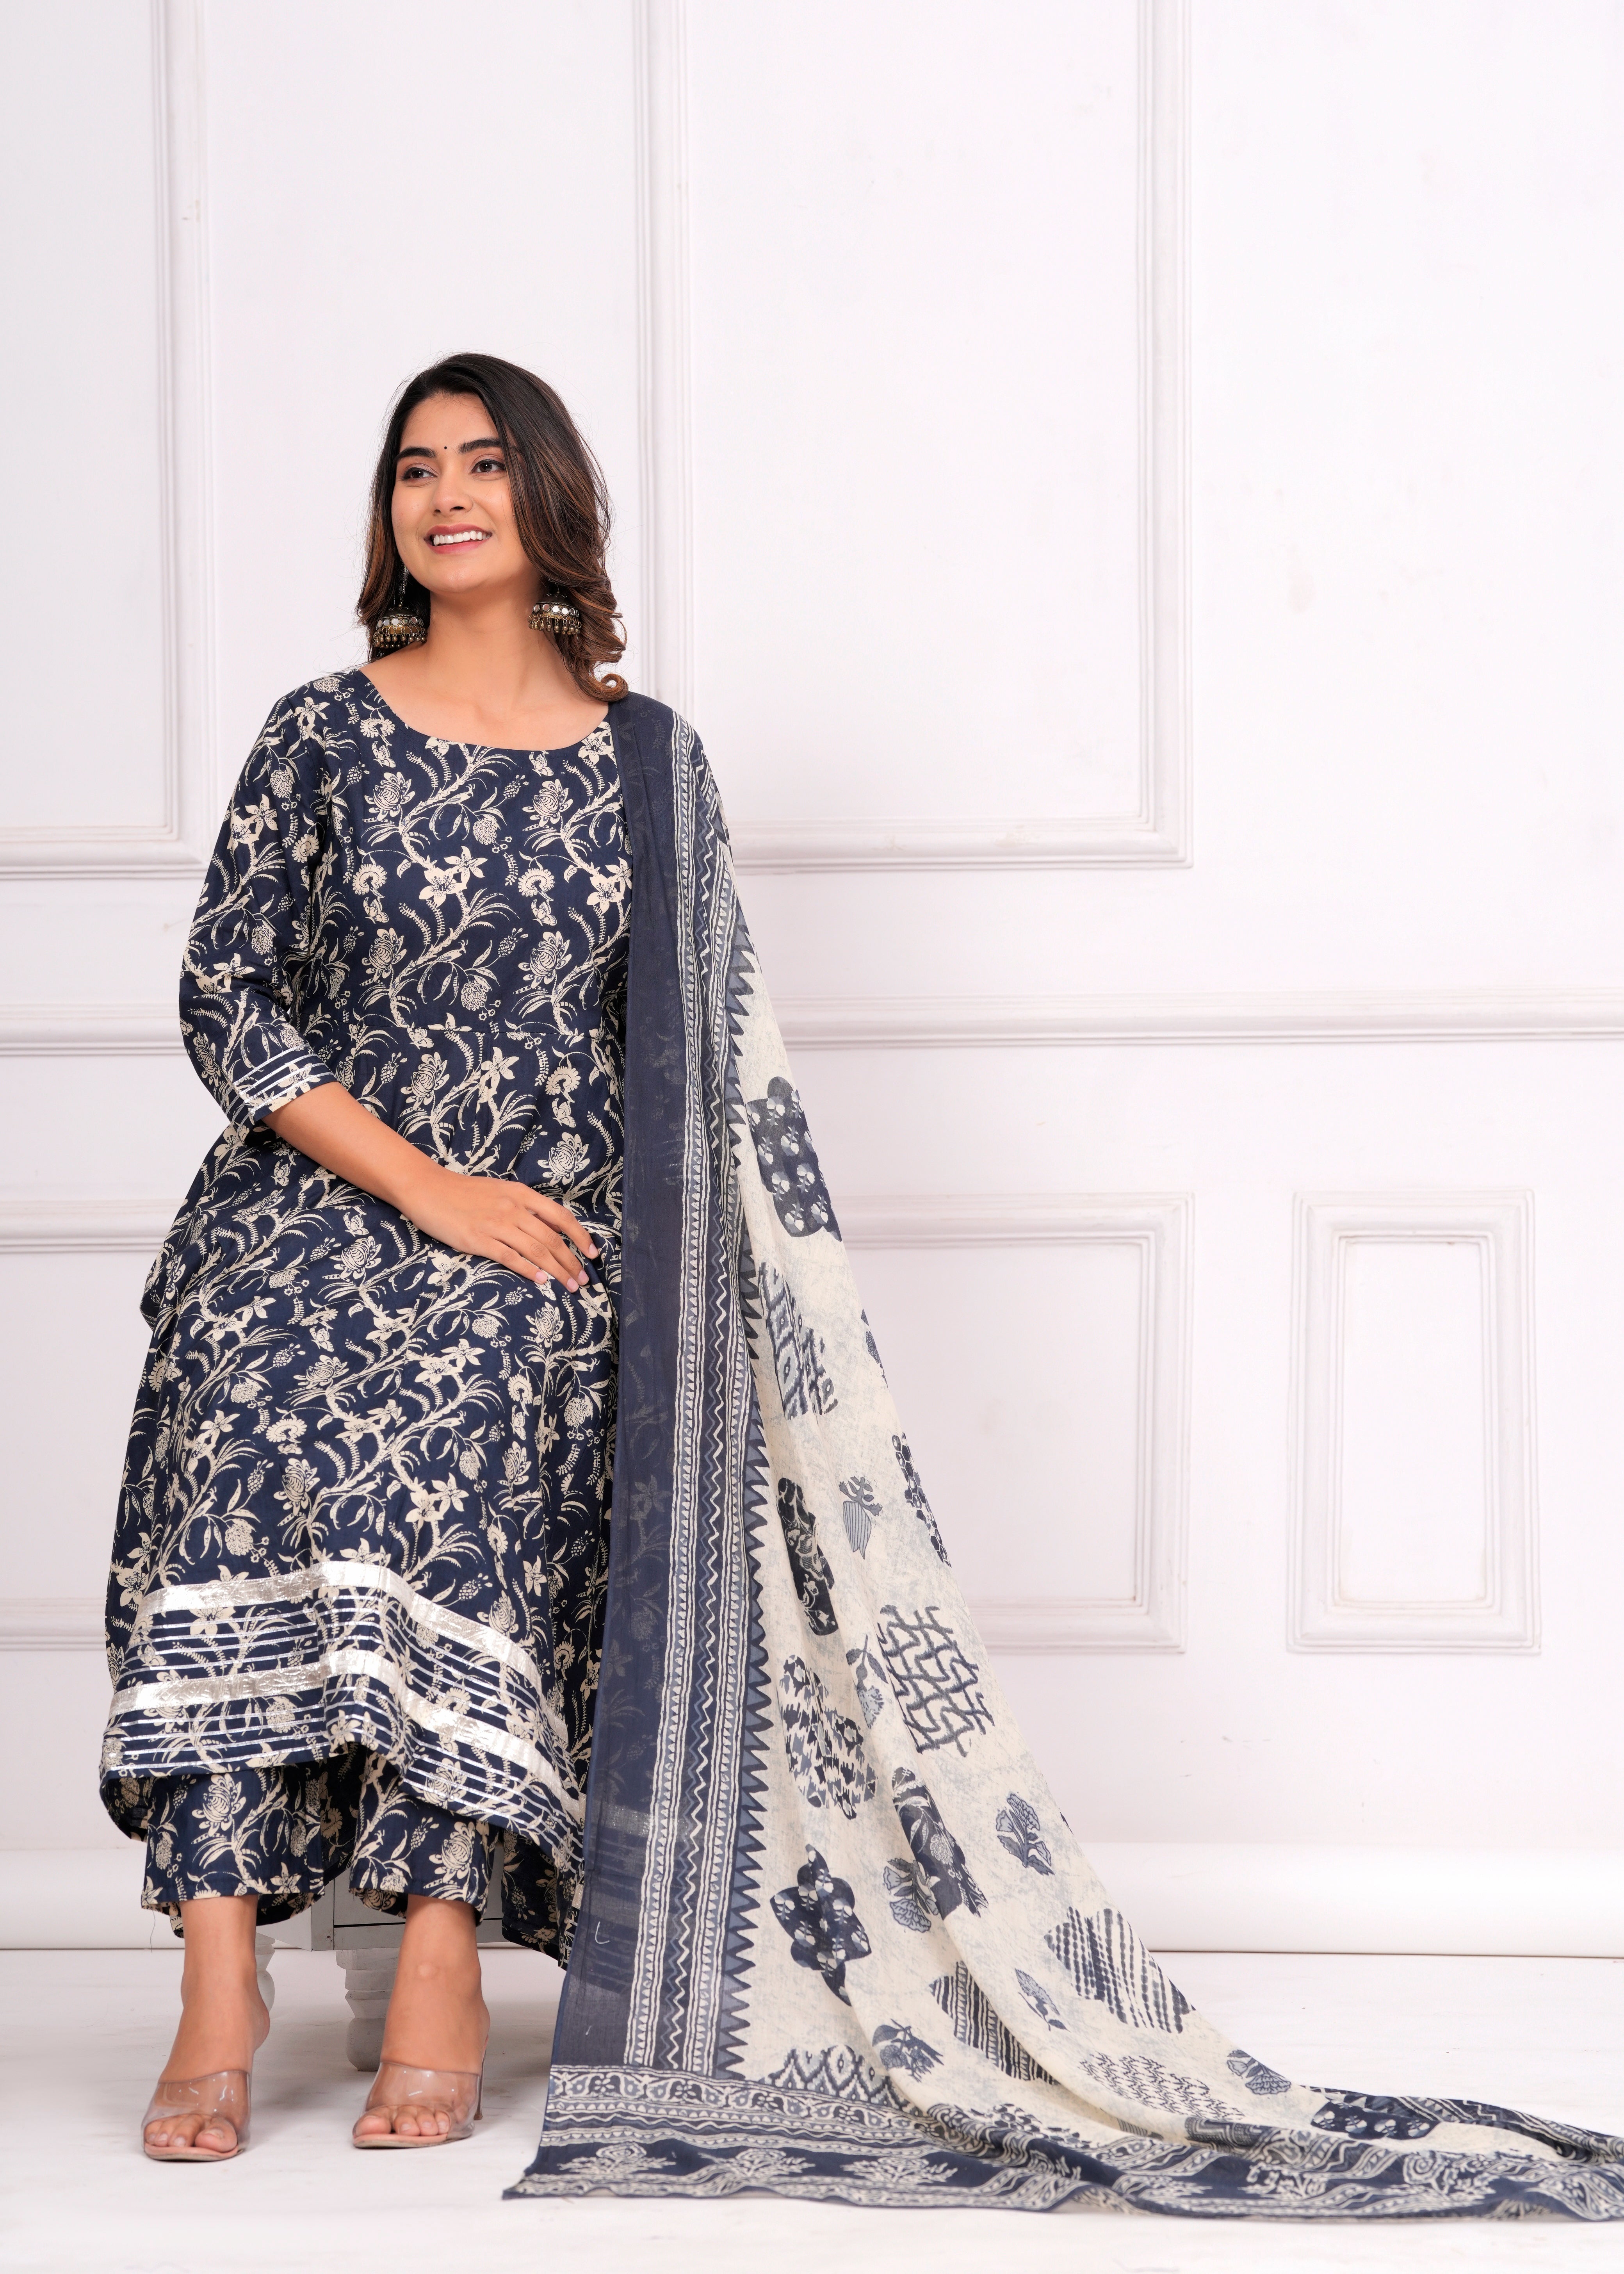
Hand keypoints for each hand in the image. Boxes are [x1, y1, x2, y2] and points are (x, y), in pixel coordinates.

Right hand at [397, 1162, 597, 1288]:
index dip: (580, 1237)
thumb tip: (551, 1229)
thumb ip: (525, 1208)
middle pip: (551, 1239)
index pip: (561, 1217)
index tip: (593, 1254)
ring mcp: (496, 1224)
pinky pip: (509, 1257)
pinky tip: (539, 1281)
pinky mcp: (478, 1239)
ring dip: (556, 1270)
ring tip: (568, 1286)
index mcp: (522, 1195)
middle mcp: (513, 1208)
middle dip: (571, 1262)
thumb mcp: (501, 1192)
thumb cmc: (465, 1192)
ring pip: (536, 1250)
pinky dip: (527, 1270)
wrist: (429, 1188)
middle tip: (582, 1281)